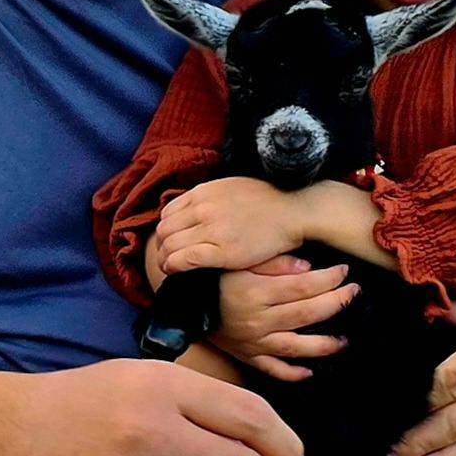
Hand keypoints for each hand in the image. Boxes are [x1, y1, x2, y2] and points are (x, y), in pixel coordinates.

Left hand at [146, 177, 317, 282]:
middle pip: (165, 229)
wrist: (293, 210)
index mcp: (204, 192)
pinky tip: (174, 270)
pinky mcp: (221, 250)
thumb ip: (209, 196)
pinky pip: (184, 259)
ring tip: (169, 266)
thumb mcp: (232, 185)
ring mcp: (211, 229)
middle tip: (166, 255)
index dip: (166, 228)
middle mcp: (202, 208)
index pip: (167, 212)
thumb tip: (194, 207)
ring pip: (170, 245)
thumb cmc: (269, 199)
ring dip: (165, 257)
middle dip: (162, 244)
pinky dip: (173, 265)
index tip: (171, 238)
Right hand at [211, 256, 359, 382]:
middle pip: (307, 313)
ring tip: (343, 341)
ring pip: (296, 347)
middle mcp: (257, 320)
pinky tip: (309, 372)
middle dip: (337, 302)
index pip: (303, 286)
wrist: (179, 304)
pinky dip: (292, 374)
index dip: (330, 278)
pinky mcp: (247, 356)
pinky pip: (272, 370)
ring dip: (325, 345)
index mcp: (255, 292)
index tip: (344, 271)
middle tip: (353, 293)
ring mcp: (253, 342)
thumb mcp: (238, 260)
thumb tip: (308, 268)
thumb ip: (273, 262)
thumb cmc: (212, 277)